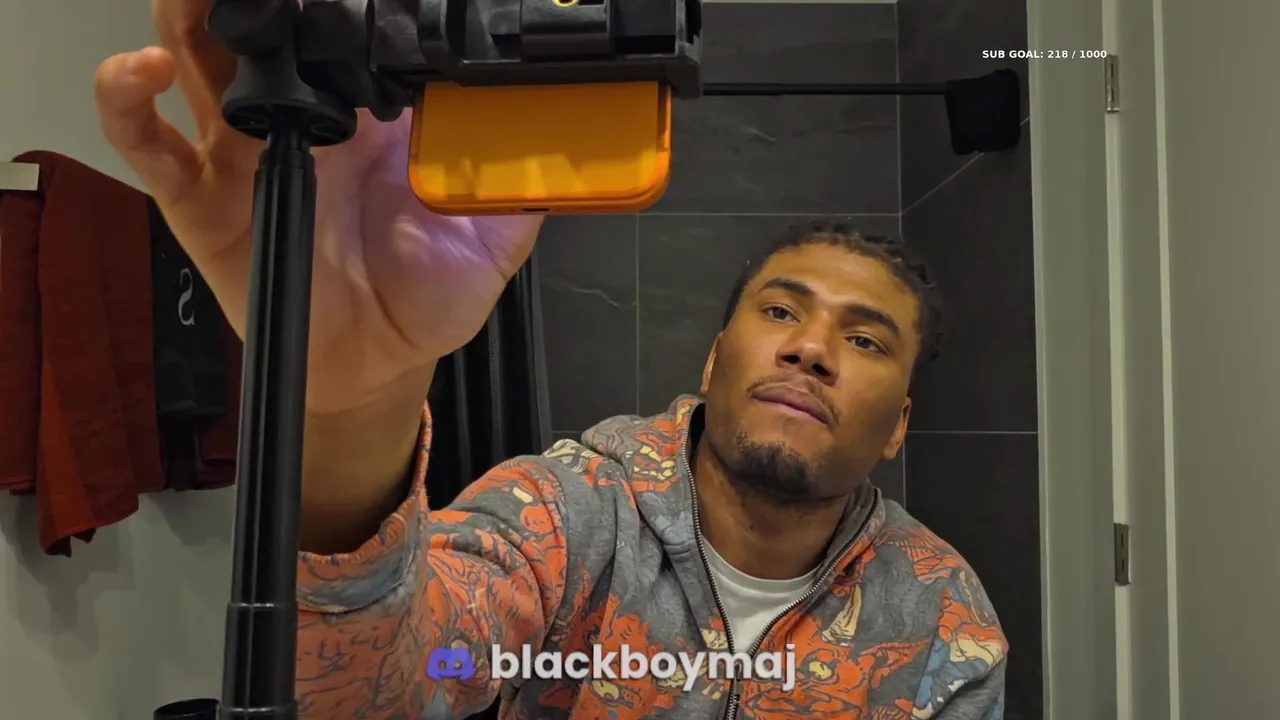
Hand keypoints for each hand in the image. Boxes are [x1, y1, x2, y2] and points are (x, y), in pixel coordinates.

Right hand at [93, 0, 542, 415]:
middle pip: (260, 19)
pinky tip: (143, 69)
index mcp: (369, 111)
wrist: (374, 364)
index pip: (345, 25)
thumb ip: (517, 181)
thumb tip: (551, 124)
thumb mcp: (493, 236)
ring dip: (188, 11)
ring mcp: (242, 147)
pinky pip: (145, 141)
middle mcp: (301, 114)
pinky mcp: (195, 195)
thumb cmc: (429, 296)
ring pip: (195, 53)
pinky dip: (125, 97)